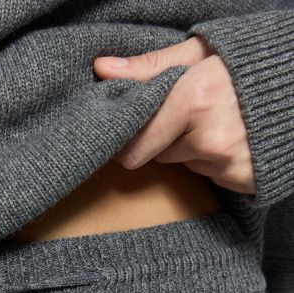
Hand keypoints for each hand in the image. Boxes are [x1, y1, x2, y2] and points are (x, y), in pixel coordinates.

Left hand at [92, 37, 256, 195]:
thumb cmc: (249, 63)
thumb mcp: (200, 53)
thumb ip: (150, 66)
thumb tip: (102, 70)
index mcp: (194, 99)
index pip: (137, 145)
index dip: (128, 140)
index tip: (126, 135)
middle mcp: (209, 138)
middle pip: (159, 156)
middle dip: (165, 138)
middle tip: (186, 115)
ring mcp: (228, 163)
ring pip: (186, 164)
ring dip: (192, 148)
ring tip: (216, 121)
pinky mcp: (243, 180)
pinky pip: (211, 175)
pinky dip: (215, 161)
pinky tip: (232, 138)